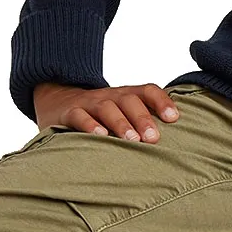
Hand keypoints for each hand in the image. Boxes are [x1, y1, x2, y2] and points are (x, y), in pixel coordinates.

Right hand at [31, 81, 179, 143]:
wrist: (57, 101)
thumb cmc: (99, 115)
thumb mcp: (121, 113)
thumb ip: (142, 122)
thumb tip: (174, 141)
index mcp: (126, 95)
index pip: (148, 90)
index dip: (162, 101)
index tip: (174, 118)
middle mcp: (110, 96)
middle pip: (129, 100)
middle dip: (143, 118)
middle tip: (154, 138)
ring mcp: (89, 103)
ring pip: (107, 108)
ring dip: (121, 123)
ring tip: (131, 140)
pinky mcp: (69, 113)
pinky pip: (80, 116)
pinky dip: (89, 125)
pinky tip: (99, 136)